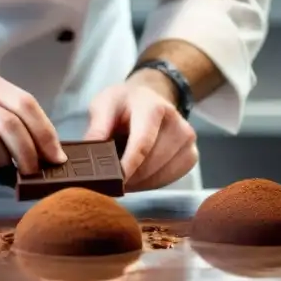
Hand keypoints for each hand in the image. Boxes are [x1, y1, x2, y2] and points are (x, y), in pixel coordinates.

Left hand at [83, 70, 197, 190]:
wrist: (150, 97)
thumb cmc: (123, 103)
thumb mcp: (104, 105)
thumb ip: (97, 128)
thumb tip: (89, 156)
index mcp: (153, 107)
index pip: (142, 143)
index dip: (128, 166)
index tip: (114, 182)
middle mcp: (177, 122)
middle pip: (152, 162)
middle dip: (130, 177)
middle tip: (109, 181)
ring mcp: (188, 140)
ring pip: (161, 174)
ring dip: (139, 183)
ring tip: (122, 177)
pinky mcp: (191, 154)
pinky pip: (170, 179)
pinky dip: (151, 183)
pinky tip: (139, 177)